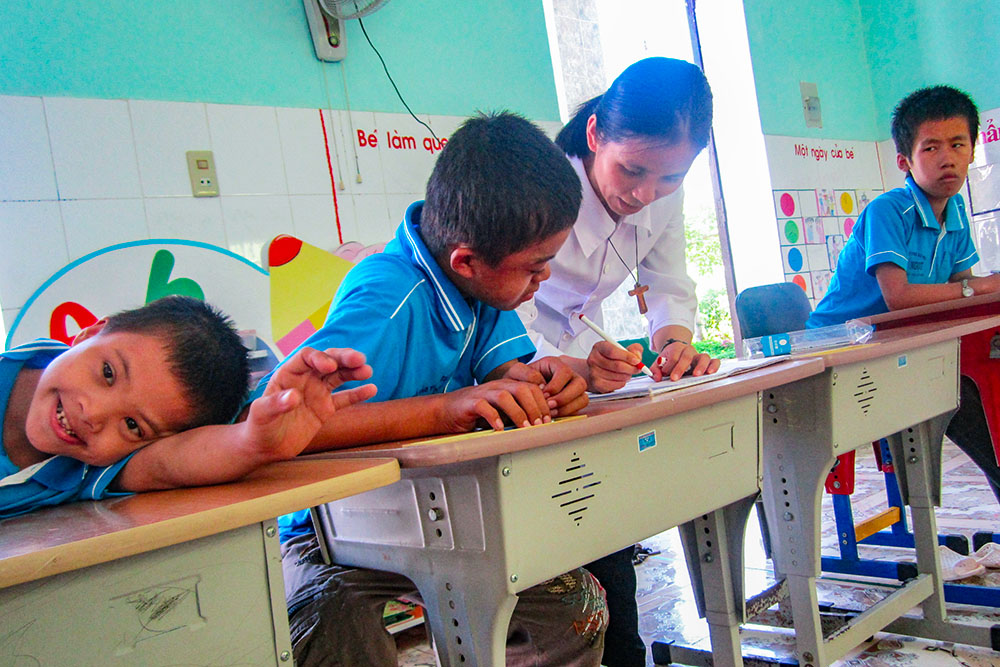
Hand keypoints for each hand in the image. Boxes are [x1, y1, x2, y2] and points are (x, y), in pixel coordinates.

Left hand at [245, 347, 376, 459]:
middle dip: (343, 358)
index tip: (330, 366)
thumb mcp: (262, 415)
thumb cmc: (260, 428)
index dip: (319, 358)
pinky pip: (345, 398)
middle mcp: (305, 379)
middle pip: (327, 361)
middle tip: (360, 360)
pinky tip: (371, 389)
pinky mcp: (326, 409)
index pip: (306, 357)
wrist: (267, 448)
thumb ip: (276, 404)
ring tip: (367, 371)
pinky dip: (358, 393)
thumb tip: (293, 396)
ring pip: (339, 376)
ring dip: (353, 372)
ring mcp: (318, 393)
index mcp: (289, 374)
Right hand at [442, 378, 552, 431]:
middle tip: (539, 424)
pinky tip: (499, 428)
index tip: (548, 419)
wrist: (447, 410)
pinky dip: (494, 418)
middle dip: (534, 407)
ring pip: (505, 396)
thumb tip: (538, 425)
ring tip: (524, 427)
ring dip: (518, 413)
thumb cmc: (475, 412)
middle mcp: (497, 387)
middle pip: (522, 389)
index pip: (531, 388)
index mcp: (507, 386)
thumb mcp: (501, 411)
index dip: (542, 403)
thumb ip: (517, 413)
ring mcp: (483, 393)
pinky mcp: (471, 403)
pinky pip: (484, 407)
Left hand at [503, 357, 588, 415]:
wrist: (519, 389)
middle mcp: (568, 375)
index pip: (565, 371)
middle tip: (549, 405)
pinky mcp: (573, 401)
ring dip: (568, 407)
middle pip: (580, 384)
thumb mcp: (516, 372)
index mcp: (555, 364)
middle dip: (564, 397)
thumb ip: (525, 372)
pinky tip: (554, 415)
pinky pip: (579, 408)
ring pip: (583, 397)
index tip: (544, 394)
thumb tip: (541, 384)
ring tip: (551, 412)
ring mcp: (573, 389)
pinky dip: (568, 413)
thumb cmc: (519, 379)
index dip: (556, 385)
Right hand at [585, 341, 645, 392]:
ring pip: (618, 376)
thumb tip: (637, 356)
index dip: (627, 357)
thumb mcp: (623, 350)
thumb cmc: (612, 359)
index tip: (637, 360)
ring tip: (627, 373)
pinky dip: (622, 382)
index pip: (612, 351)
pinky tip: (620, 378)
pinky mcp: (597, 384)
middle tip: (638, 369)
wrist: (598, 371)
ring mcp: (593, 372)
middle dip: (631, 368)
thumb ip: (633, 349)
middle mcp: (593, 359)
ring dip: (627, 375)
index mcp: (599, 347)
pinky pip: (616, 384)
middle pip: (617, 365)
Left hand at [654, 341, 720, 381]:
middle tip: (675, 378)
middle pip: (687, 356)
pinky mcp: (708, 362)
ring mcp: (699, 356)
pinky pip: (715, 361)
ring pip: (704, 357)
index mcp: (676, 348)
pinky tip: (710, 373)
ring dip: (700, 366)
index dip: (669, 365)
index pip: (674, 355)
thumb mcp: (659, 363)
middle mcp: (689, 350)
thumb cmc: (668, 360)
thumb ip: (655, 370)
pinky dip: (714, 366)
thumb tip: (657, 378)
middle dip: (680, 368)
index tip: (665, 374)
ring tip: (696, 375)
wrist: (678, 351)